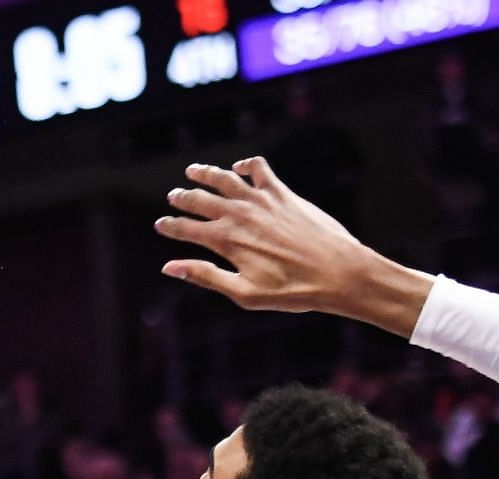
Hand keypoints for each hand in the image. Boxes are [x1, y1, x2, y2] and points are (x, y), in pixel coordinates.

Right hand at [155, 157, 369, 313]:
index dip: (170, 227)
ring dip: (205, 173)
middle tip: (173, 197)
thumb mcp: (243, 293)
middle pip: (200, 200)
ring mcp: (261, 200)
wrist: (337, 271)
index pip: (186, 229)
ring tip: (193, 171)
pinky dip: (247, 165)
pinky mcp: (282, 193)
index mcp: (226, 241)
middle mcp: (239, 214)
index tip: (160, 225)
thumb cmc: (292, 291)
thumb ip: (206, 276)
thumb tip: (169, 267)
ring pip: (224, 178)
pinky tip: (241, 168)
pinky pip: (259, 169)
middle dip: (183, 198)